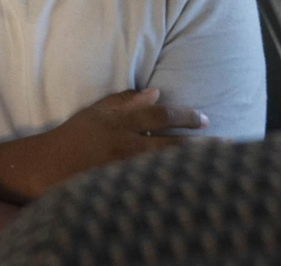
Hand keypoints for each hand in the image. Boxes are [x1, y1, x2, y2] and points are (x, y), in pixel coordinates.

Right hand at [38, 89, 207, 187]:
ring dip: (193, 166)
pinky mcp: (123, 186)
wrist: (52, 165)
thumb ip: (126, 101)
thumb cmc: (76, 135)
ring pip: (167, 167)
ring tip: (218, 167)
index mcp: (121, 122)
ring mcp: (126, 169)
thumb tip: (156, 93)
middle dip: (202, 145)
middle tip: (229, 145)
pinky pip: (155, 185)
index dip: (185, 117)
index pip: (160, 116)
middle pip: (171, 145)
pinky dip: (174, 184)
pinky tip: (191, 187)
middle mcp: (126, 145)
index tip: (205, 119)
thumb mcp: (98, 112)